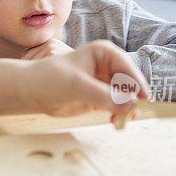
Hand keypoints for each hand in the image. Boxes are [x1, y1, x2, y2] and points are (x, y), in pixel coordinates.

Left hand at [27, 40, 148, 116]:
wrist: (32, 91)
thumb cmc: (50, 79)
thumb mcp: (77, 86)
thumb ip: (103, 95)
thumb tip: (129, 105)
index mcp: (104, 53)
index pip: (127, 67)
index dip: (137, 82)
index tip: (144, 99)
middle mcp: (108, 66)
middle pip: (130, 83)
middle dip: (134, 98)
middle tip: (135, 113)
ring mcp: (105, 83)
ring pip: (125, 97)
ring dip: (128, 109)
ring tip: (124, 121)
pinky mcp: (101, 98)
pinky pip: (117, 106)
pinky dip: (119, 114)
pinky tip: (115, 122)